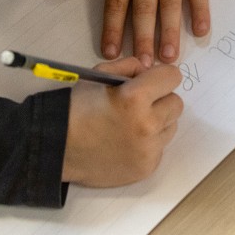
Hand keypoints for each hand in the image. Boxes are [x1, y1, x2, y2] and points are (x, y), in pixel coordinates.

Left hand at [55, 0, 209, 63]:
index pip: (116, 0)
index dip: (112, 27)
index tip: (110, 52)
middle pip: (144, 6)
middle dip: (143, 36)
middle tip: (143, 63)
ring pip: (170, 2)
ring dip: (170, 30)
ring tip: (169, 56)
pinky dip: (201, 10)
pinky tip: (201, 31)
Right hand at [61, 57, 183, 185]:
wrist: (58, 147)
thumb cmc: (77, 108)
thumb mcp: (99, 75)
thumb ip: (130, 66)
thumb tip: (151, 69)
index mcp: (136, 97)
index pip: (173, 77)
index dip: (160, 77)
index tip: (149, 82)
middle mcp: (147, 124)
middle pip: (176, 103)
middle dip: (160, 100)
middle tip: (139, 104)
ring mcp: (148, 150)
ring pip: (171, 127)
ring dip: (157, 122)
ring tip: (131, 124)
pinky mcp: (146, 168)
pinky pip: (160, 148)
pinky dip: (149, 144)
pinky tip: (127, 142)